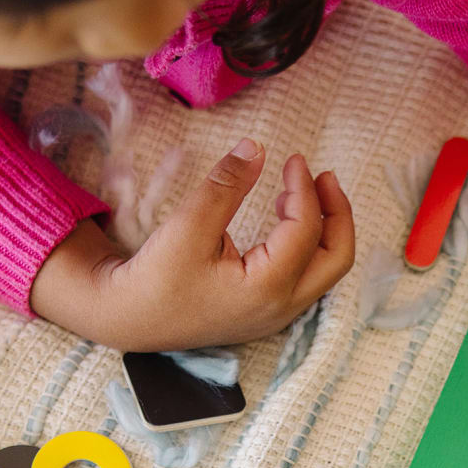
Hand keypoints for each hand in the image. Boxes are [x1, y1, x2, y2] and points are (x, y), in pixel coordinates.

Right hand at [30, 138, 354, 350]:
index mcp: (267, 288)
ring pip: (323, 272)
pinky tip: (285, 221)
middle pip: (336, 259)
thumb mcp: (188, 225)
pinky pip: (304, 278)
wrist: (129, 319)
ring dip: (323, 230)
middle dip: (337, 213)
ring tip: (303, 193)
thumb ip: (225, 185)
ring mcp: (274, 316)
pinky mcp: (263, 313)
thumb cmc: (155, 278)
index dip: (304, 188)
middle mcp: (280, 308)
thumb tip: (256, 148)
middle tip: (324, 177)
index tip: (293, 158)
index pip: (305, 230)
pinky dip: (306, 246)